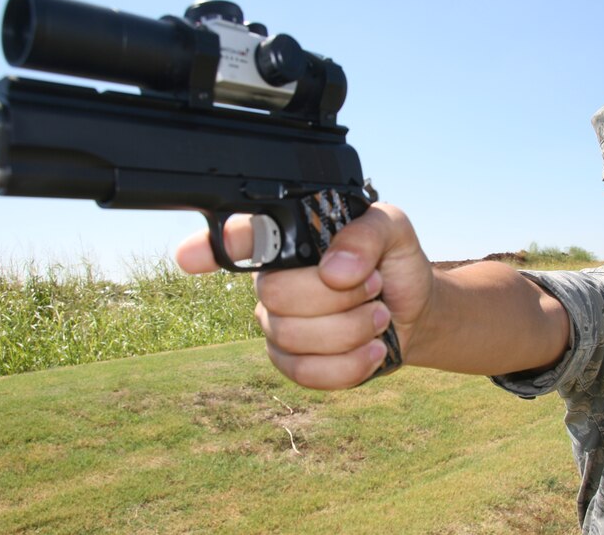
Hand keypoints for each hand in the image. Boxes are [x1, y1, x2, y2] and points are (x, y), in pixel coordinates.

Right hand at [175, 204, 433, 388]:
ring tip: (379, 316)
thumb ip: (367, 234)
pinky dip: (349, 365)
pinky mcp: (293, 362)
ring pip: (291, 337)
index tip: (188, 258)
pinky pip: (304, 373)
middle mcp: (272, 280)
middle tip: (373, 287)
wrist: (415, 312)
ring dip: (351, 330)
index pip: (239, 238)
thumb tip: (334, 271)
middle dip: (337, 297)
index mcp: (288, 239)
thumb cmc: (394, 263)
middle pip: (275, 295)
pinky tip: (372, 350)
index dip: (209, 247)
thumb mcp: (393, 230)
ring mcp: (277, 324)